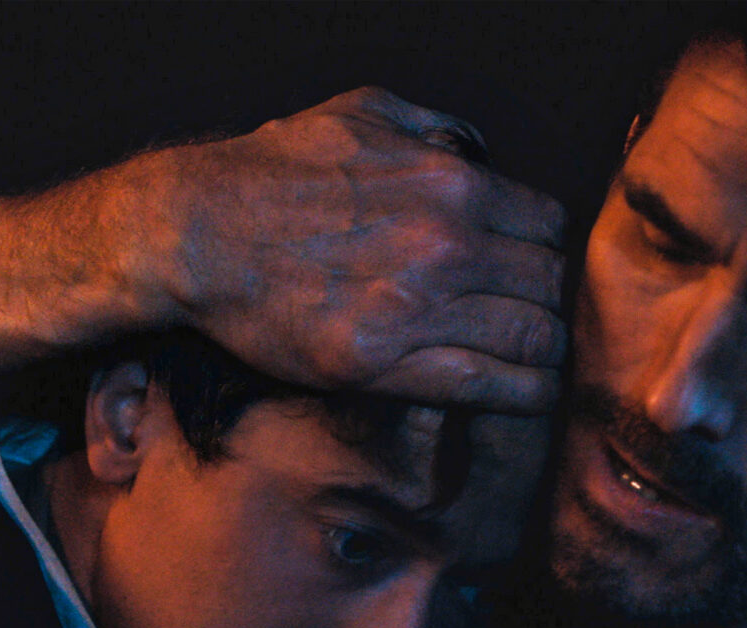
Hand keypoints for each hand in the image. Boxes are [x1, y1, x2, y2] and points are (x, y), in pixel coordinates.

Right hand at [147, 86, 569, 413]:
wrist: (197, 232)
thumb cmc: (274, 169)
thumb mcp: (361, 114)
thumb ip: (433, 127)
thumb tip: (478, 148)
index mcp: (450, 184)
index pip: (549, 228)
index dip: (545, 254)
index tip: (530, 272)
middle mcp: (446, 245)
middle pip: (548, 285)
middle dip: (547, 302)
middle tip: (532, 318)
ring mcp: (416, 308)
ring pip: (533, 337)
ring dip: (544, 352)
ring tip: (539, 361)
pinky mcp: (381, 364)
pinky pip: (487, 385)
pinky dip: (523, 393)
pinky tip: (529, 393)